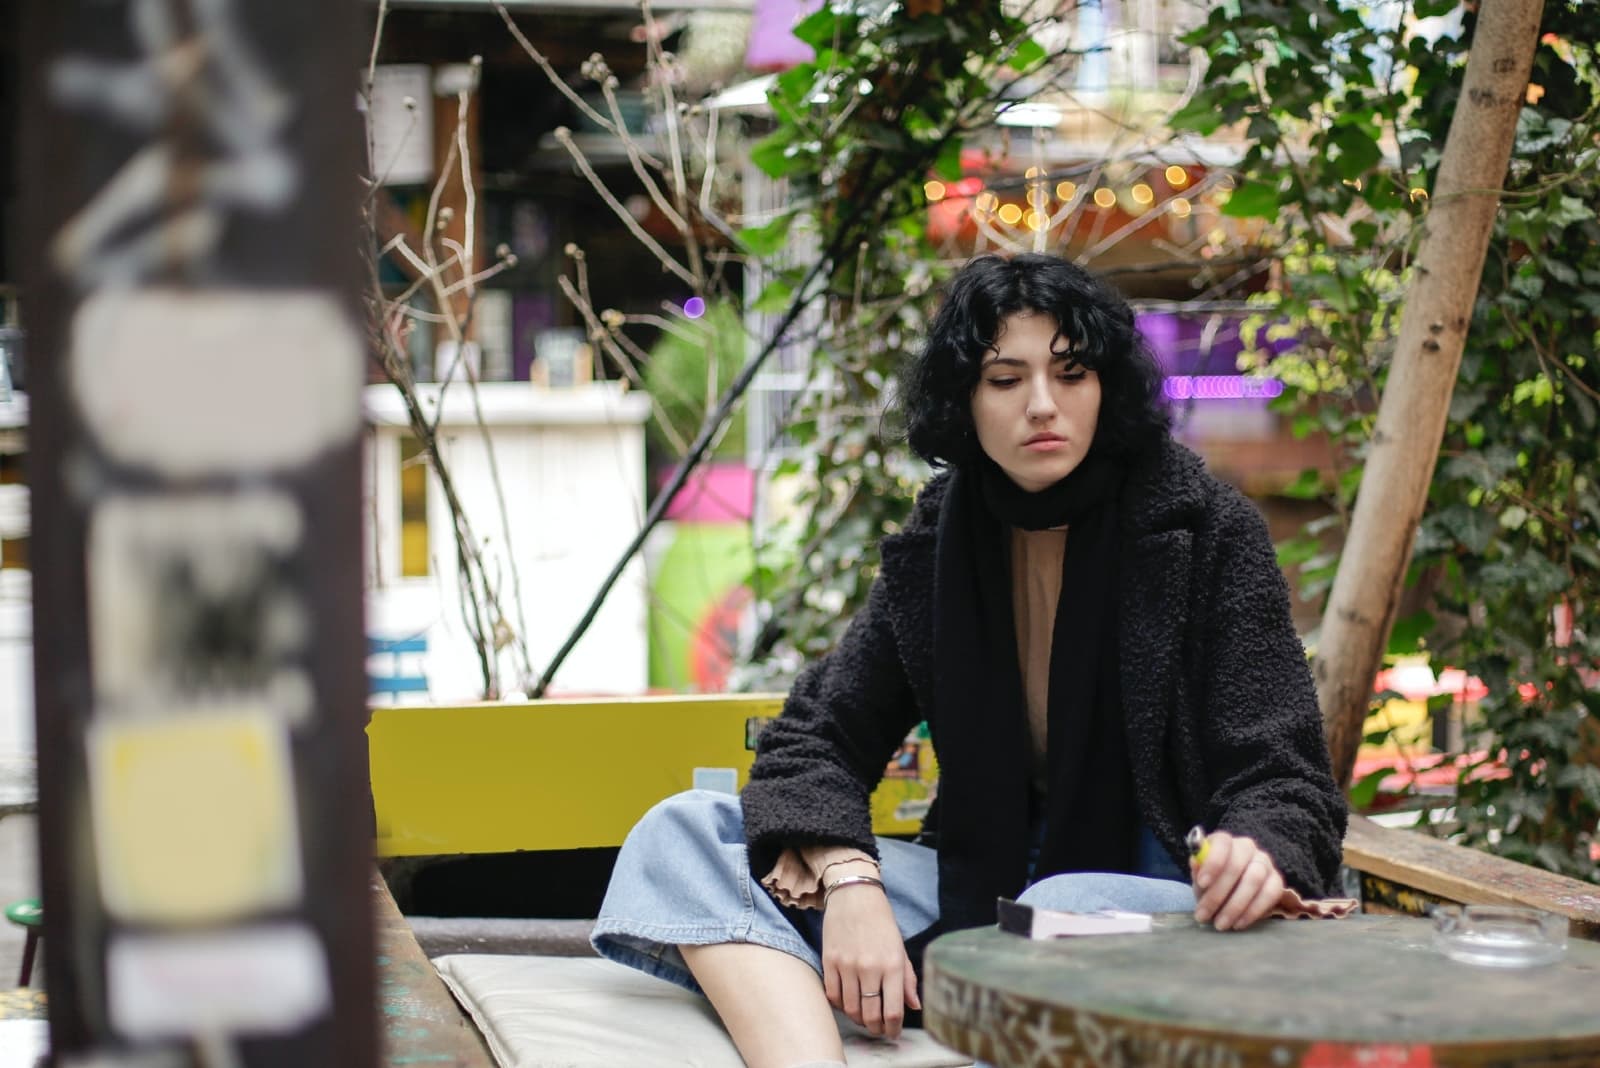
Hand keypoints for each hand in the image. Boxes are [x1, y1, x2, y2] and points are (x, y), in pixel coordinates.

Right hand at [820, 881, 920, 1038]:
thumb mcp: (900, 948)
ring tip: (864, 1017)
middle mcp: (870, 967)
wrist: (854, 895)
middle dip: (876, 1028)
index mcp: (892, 964)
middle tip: (878, 1028)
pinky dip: (841, 1005)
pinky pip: (833, 995)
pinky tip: (848, 1002)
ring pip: (850, 1009)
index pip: (893, 1011)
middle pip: (870, 1014)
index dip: (893, 1029)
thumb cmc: (881, 922)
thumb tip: (914, 1007)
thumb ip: (907, 979)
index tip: (893, 1033)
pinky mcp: (829, 961)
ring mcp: (847, 965)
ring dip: (858, 1019)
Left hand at [1190, 830, 1283, 931]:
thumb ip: (1197, 871)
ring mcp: (1264, 862)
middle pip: (1236, 866)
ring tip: (1220, 924)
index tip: (1202, 882)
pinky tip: (1239, 923)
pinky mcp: (1276, 881)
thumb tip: (1195, 862)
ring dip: (1235, 906)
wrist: (1230, 894)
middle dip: (1218, 894)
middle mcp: (1247, 847)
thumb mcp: (1200, 878)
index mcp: (1224, 841)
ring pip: (1254, 880)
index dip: (1212, 862)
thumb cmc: (1212, 882)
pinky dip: (1253, 911)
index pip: (1222, 843)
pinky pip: (1270, 894)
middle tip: (1204, 915)